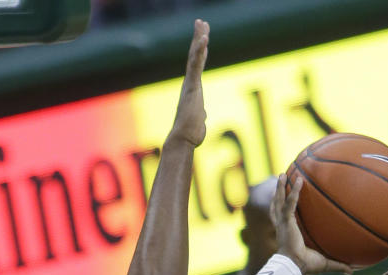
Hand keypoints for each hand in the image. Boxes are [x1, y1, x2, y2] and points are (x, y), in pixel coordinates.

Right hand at [168, 19, 208, 146]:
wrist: (183, 140)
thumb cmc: (190, 135)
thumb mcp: (199, 121)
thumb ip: (201, 114)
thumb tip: (203, 115)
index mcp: (192, 90)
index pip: (197, 66)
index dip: (200, 51)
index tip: (203, 38)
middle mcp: (190, 84)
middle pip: (194, 56)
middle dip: (198, 38)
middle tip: (201, 22)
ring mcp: (190, 84)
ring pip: (194, 57)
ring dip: (199, 39)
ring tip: (202, 23)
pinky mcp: (192, 87)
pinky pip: (196, 66)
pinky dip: (199, 51)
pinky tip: (204, 39)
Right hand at [270, 175, 352, 274]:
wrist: (296, 267)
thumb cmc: (307, 266)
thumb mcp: (325, 263)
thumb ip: (338, 264)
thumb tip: (352, 272)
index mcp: (289, 232)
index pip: (284, 216)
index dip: (283, 207)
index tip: (285, 198)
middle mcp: (283, 226)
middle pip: (278, 205)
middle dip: (278, 192)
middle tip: (282, 179)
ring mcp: (283, 223)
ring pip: (279, 200)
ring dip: (281, 187)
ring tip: (283, 174)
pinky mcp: (286, 221)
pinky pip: (290, 203)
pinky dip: (294, 192)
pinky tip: (300, 181)